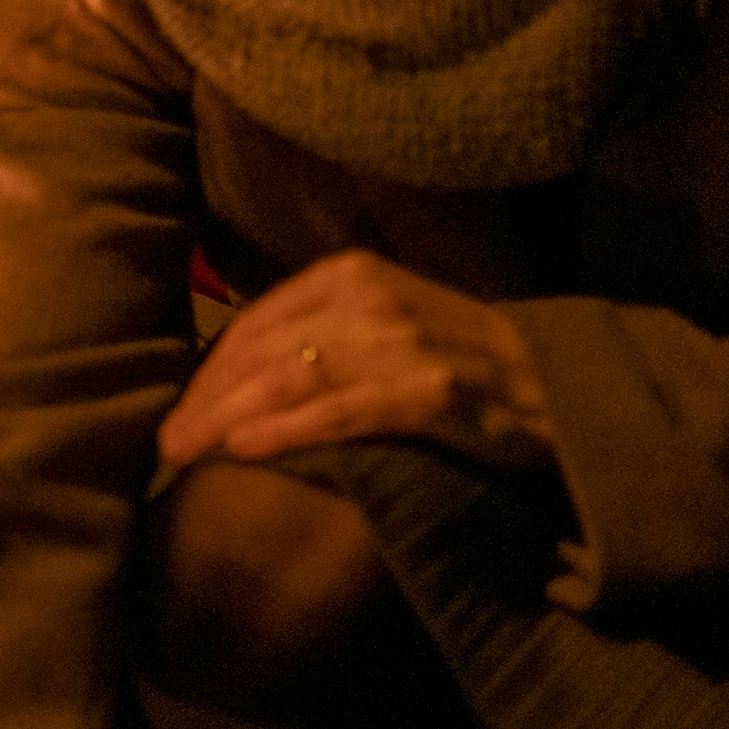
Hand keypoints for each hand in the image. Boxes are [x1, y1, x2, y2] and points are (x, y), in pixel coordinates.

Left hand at [154, 249, 551, 473]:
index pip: (255, 322)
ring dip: (228, 418)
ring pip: (289, 378)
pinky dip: (289, 429)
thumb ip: (318, 335)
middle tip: (166, 446)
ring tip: (188, 452)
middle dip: (206, 399)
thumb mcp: (383, 325)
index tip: (176, 412)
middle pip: (261, 351)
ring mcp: (403, 341)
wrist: (561, 385)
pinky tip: (245, 449)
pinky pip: (342, 411)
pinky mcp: (432, 391)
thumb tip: (236, 371)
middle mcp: (369, 298)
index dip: (208, 370)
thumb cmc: (460, 361)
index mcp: (350, 275)